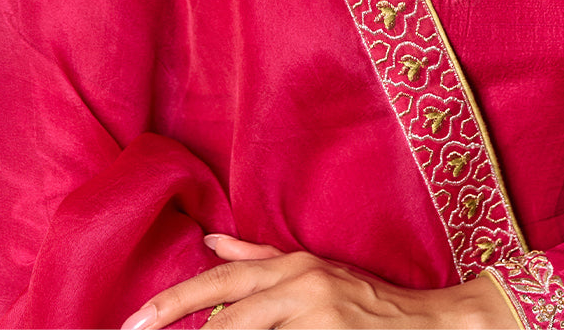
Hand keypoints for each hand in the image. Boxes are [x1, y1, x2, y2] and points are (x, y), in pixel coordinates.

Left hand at [120, 233, 517, 328]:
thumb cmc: (365, 301)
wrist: (429, 323)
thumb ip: (259, 259)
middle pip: (225, 312)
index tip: (134, 324)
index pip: (220, 283)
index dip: (173, 303)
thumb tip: (210, 242)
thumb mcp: (310, 271)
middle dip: (181, 322)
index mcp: (292, 266)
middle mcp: (301, 286)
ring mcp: (317, 317)